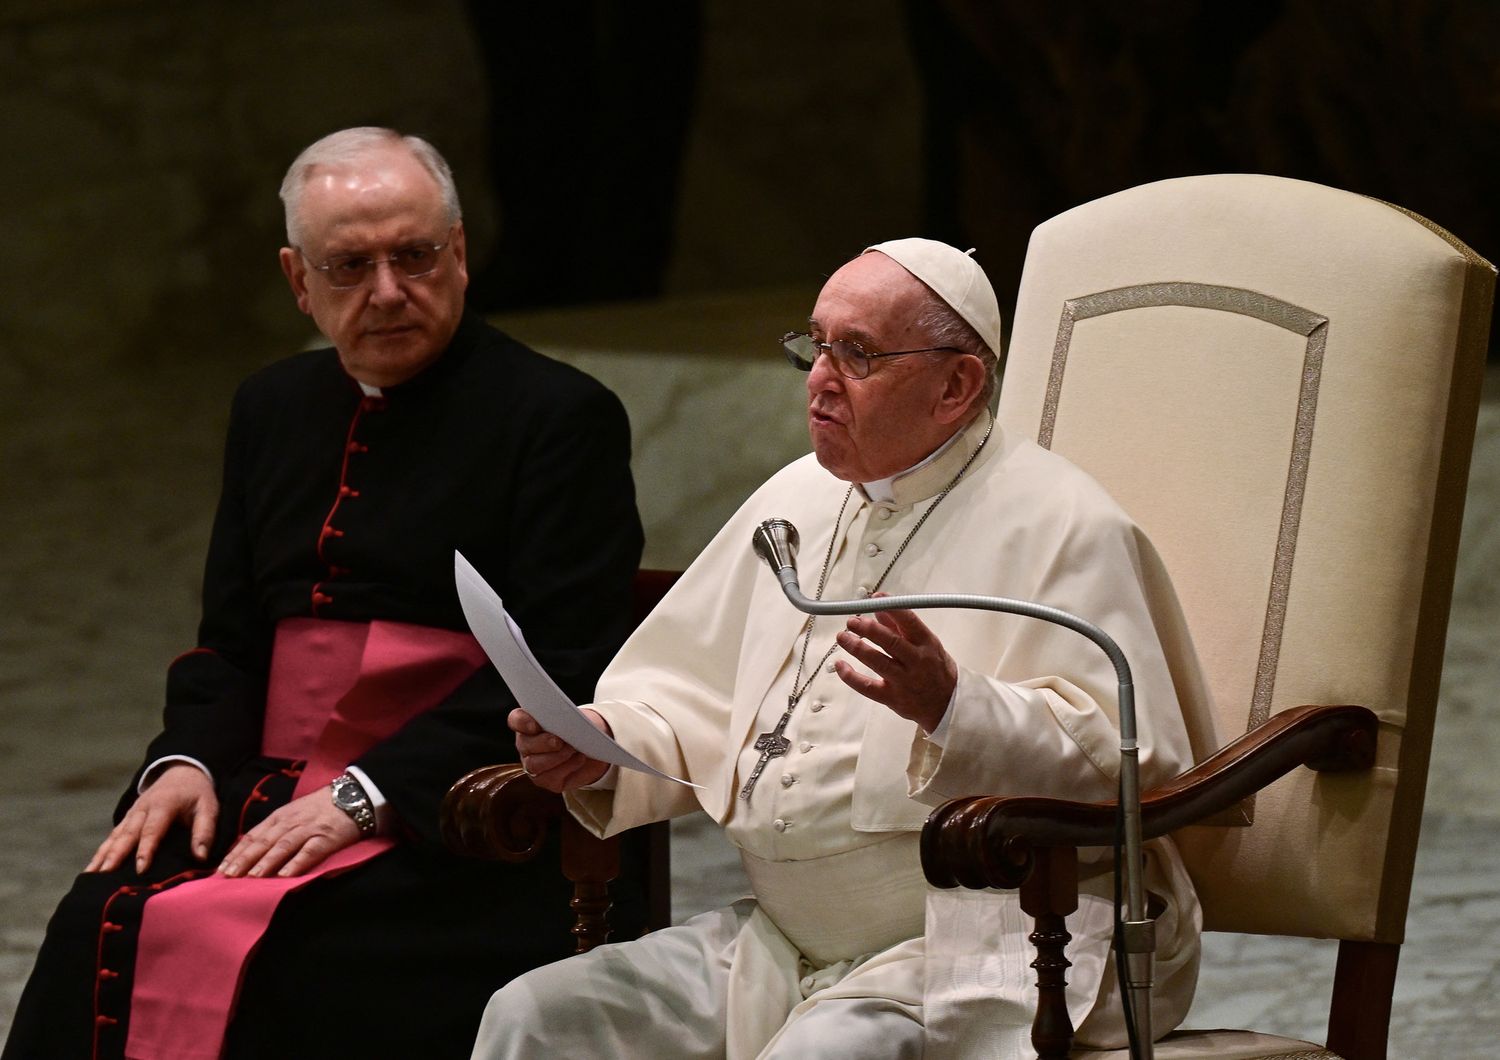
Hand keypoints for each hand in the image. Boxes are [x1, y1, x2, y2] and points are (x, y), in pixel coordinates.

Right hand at [87, 764, 217, 874]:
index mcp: (164, 804)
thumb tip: (201, 856)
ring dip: (102, 855)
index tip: (140, 869)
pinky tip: (91, 869)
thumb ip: (205, 831)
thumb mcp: (209, 807)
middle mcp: (143, 809)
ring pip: (115, 836)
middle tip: (106, 875)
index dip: (146, 849)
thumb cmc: (197, 794)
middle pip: (127, 834)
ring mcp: (132, 813)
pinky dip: (101, 852)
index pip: (152, 829)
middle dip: (115, 855)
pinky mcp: (127, 819)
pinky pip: (112, 836)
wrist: (182, 772)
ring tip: (91, 876)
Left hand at [217, 788, 360, 878]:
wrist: (355, 795)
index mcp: (281, 816)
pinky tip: (285, 875)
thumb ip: (276, 829)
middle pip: (264, 841)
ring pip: (283, 846)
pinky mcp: (327, 837)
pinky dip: (296, 862)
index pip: (254, 835)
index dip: (237, 852)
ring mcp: (309, 829)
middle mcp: (291, 822)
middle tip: (228, 876)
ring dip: (267, 862)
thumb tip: (252, 850)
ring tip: (252, 877)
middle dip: (245, 859)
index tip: (221, 869)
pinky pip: (310, 851)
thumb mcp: (294, 813)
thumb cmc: (322, 807)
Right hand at [509, 707, 610, 791]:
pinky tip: (580, 758)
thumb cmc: (581, 728)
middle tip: (559, 741)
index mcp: (529, 723)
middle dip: (542, 742)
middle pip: (524, 744)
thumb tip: (567, 722)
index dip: (522, 722)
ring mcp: (533, 764)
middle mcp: (527, 744)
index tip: (535, 725)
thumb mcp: (577, 718)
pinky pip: (550, 777)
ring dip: (555, 757)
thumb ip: (567, 717)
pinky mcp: (546, 780)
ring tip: (573, 750)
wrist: (593, 748)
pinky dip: (567, 767)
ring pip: (534, 764)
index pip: (516, 720)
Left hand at [834, 601, 957, 733]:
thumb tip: (879, 609)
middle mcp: (916, 661)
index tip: (876, 598)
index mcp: (927, 643)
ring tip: (842, 637)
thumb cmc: (936, 669)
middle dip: (868, 629)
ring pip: (877, 662)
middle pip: (890, 641)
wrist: (948, 704)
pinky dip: (851, 676)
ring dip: (857, 647)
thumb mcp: (927, 643)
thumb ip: (901, 627)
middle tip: (852, 621)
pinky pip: (867, 687)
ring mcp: (904, 681)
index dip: (892, 608)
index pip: (909, 621)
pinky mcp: (892, 697)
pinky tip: (840, 665)